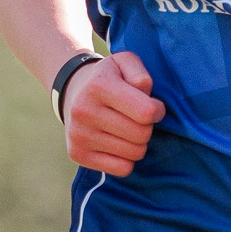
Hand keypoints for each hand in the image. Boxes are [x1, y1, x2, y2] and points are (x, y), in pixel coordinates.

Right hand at [62, 50, 164, 174]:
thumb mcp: (124, 63)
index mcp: (99, 86)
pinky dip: (127, 159)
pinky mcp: (78, 154)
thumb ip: (140, 73)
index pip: (146, 112)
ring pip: (134, 153)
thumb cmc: (109, 78)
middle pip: (142, 135)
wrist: (73, 92)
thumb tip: (145, 93)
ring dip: (139, 143)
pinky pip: (122, 169)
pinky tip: (119, 143)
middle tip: (139, 119)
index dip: (158, 110)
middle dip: (148, 127)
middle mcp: (84, 111)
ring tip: (129, 129)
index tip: (153, 106)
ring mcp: (79, 135)